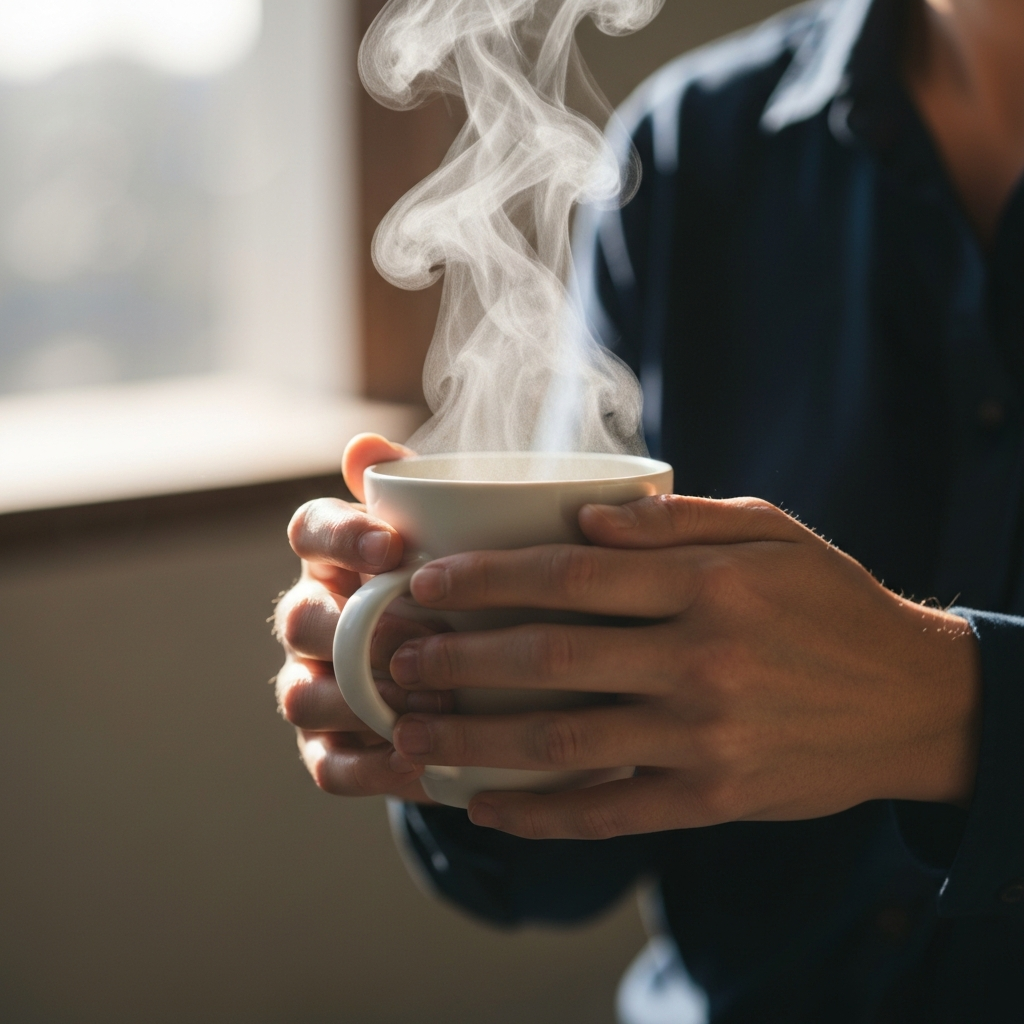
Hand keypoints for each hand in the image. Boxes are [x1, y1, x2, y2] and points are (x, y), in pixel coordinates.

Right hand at [273, 433, 447, 802]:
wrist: (472, 672)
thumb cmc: (459, 587)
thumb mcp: (455, 538)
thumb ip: (421, 493)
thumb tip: (367, 445)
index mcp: (335, 556)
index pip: (310, 529)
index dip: (342, 536)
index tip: (394, 547)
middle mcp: (311, 616)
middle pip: (301, 618)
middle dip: (356, 631)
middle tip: (426, 638)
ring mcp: (312, 683)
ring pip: (303, 695)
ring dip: (361, 702)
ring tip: (435, 707)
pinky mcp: (327, 747)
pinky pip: (326, 765)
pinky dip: (368, 769)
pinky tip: (418, 765)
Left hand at [386, 495, 982, 838]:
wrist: (912, 701)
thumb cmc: (829, 601)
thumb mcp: (770, 532)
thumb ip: (676, 522)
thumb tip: (583, 517)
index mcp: (710, 585)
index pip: (572, 577)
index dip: (488, 579)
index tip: (426, 583)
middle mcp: (702, 660)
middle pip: (552, 658)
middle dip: (460, 658)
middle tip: (395, 660)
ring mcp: (706, 738)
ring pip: (567, 740)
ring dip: (477, 740)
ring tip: (410, 736)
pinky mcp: (715, 799)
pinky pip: (613, 812)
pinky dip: (543, 815)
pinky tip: (487, 809)